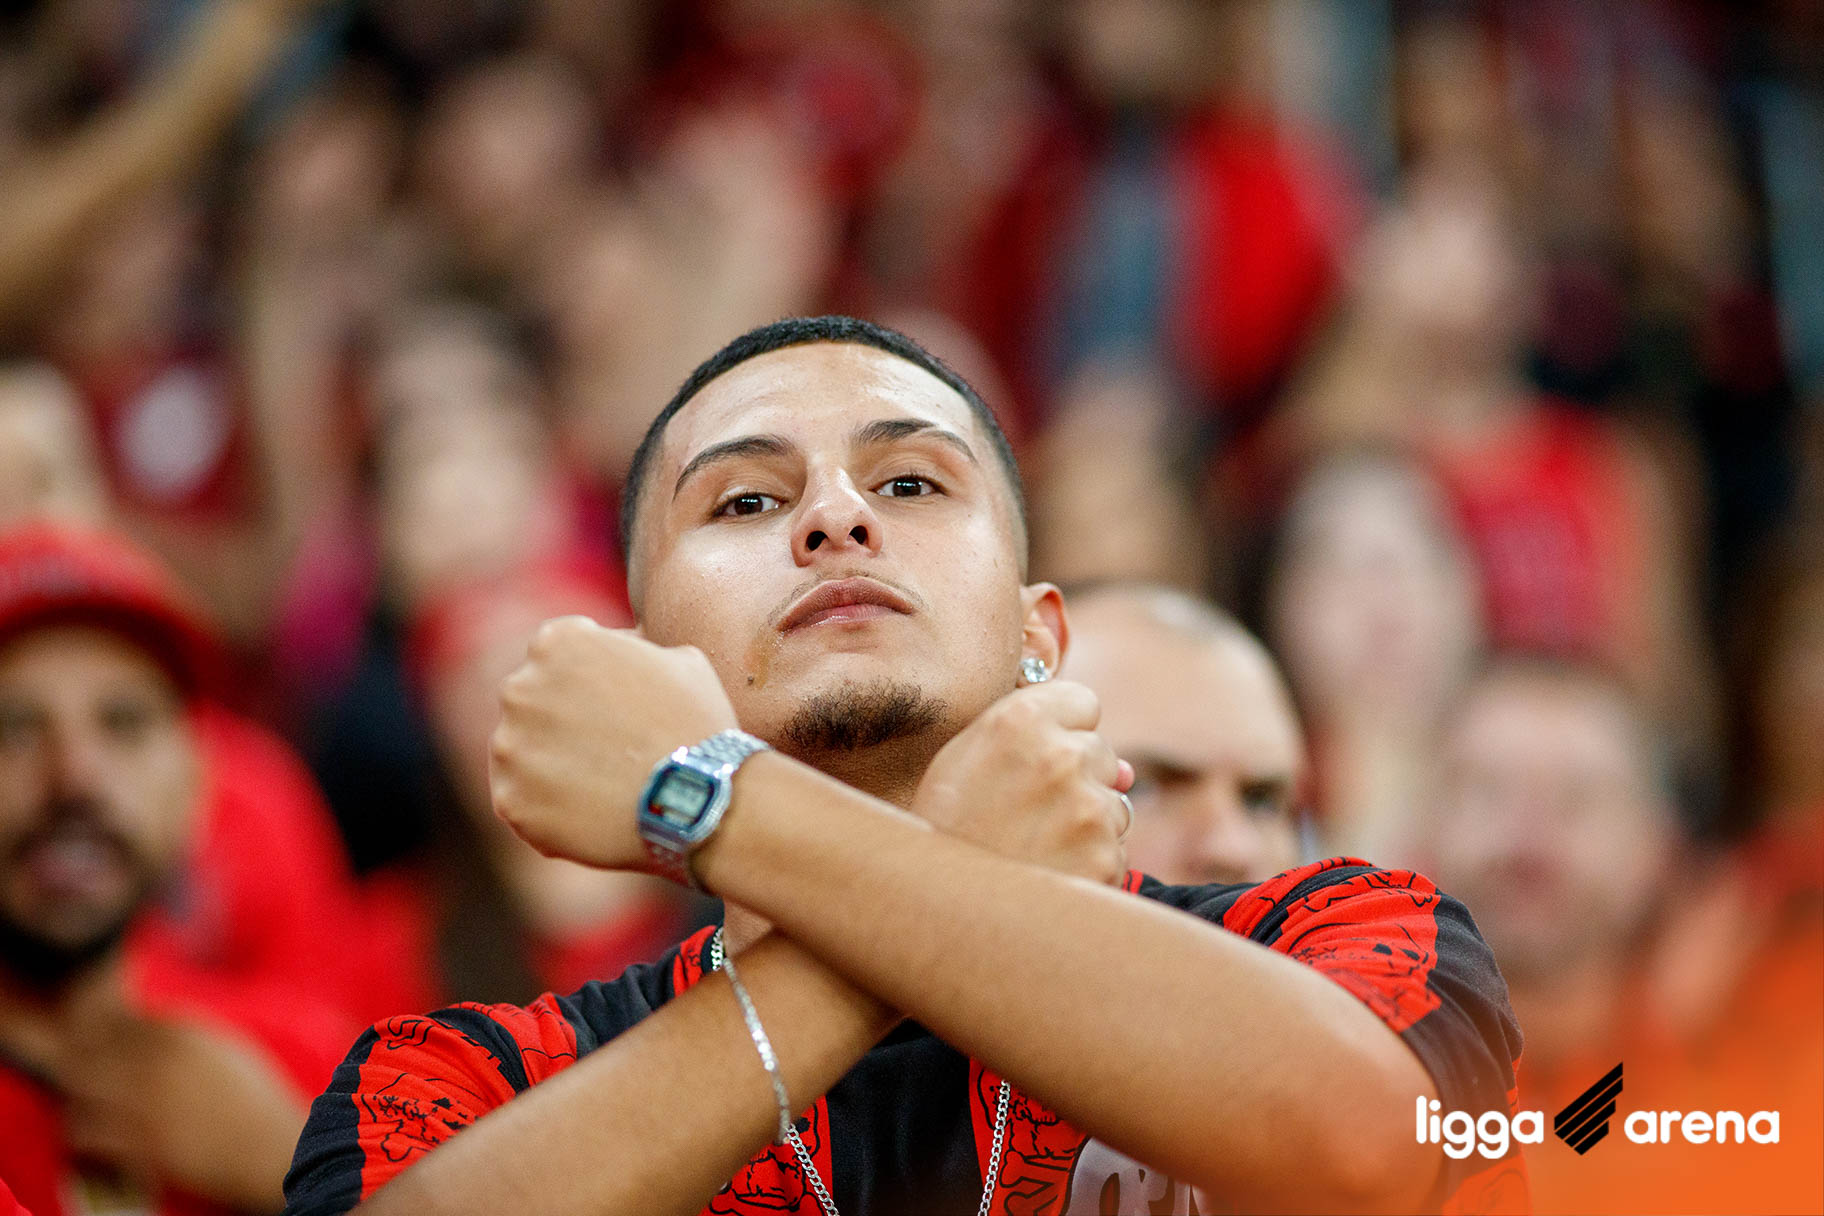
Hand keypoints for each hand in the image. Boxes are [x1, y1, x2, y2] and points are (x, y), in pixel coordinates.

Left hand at [59, 1011, 303, 1211]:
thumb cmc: (251, 1097)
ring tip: (90, 1103)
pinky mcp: (142, 1143)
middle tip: (87, 1075)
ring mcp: (149, 1104)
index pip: (116, 1018)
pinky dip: (83, 1132)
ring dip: (79, 1095)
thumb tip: (146, 1018)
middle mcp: (161, 1064)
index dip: (100, 1030)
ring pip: (79, 1089)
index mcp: (183, 1035)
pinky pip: (85, 1132)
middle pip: (90, 1050)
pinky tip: (98, 1134)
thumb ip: (184, 1030)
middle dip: (82, 1062)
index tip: (100, 1042)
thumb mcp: (224, 1047)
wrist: (268, 1147)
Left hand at [490, 616, 737, 868]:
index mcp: (557, 642)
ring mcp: (509, 747)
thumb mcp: (678, 659)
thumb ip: (630, 647)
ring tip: (602, 786)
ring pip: (521, 753)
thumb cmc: (697, 724)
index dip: (587, 680)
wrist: (699, 801)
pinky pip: (522, 801)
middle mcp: (520, 687)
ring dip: (550, 765)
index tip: (614, 706)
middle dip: (560, 720)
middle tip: (607, 748)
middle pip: (530, 702)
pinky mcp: (510, 800)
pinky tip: (591, 813)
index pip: (554, 655)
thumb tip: (620, 646)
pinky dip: (548, 809)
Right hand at [910, 681, 1133, 884]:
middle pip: (1101, 752)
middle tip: (1028, 811)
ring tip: (1035, 845)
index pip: (1084, 702)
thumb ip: (1034, 737)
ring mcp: (1088, 809)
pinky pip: (1114, 851)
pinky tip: (1048, 873)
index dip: (1063, 731)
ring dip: (1087, 823)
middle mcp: (1061, 756)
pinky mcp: (1104, 858)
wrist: (934, 907)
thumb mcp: (965, 759)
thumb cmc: (943, 827)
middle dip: (1077, 778)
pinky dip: (1089, 864)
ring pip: (1115, 805)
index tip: (1039, 757)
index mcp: (1021, 720)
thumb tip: (1126, 769)